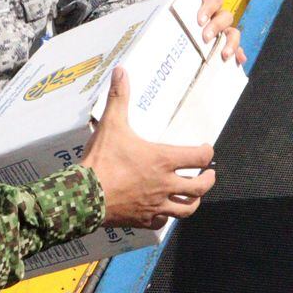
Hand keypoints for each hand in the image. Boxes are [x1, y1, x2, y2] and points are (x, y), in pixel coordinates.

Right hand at [82, 67, 216, 228]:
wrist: (84, 197)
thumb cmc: (102, 160)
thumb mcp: (111, 124)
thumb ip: (119, 97)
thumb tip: (121, 70)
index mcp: (163, 160)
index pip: (199, 157)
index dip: (207, 152)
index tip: (206, 148)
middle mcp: (165, 184)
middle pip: (200, 187)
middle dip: (208, 179)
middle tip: (209, 174)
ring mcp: (156, 205)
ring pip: (187, 209)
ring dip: (194, 201)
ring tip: (195, 196)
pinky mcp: (143, 219)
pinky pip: (163, 222)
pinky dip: (167, 217)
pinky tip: (163, 212)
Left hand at [150, 0, 244, 64]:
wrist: (151, 30)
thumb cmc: (161, 10)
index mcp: (203, 4)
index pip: (214, 1)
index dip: (209, 9)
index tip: (199, 21)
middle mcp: (214, 17)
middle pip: (226, 17)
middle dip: (217, 26)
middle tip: (205, 37)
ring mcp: (218, 33)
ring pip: (233, 33)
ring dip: (232, 42)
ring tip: (224, 54)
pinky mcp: (218, 48)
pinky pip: (234, 50)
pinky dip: (239, 54)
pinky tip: (238, 60)